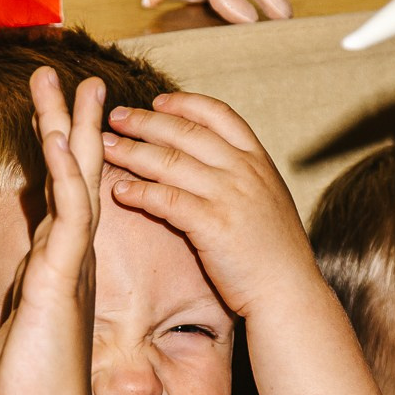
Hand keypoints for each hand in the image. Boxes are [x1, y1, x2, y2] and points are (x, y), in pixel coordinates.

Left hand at [0, 69, 106, 394]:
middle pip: (79, 172)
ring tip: (67, 83)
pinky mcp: (60, 277)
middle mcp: (71, 255)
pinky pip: (68, 214)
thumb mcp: (19, 322)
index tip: (61, 112)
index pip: (65, 191)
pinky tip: (60, 139)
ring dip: (70, 129)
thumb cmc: (28, 383)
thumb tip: (20, 277)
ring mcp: (70, 263)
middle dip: (76, 122)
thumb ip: (25, 290)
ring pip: (76, 180)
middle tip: (79, 77)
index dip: (64, 148)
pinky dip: (65, 173)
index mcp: (60, 261)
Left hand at [103, 92, 308, 318]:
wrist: (289, 292)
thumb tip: (217, 163)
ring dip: (132, 151)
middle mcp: (244, 171)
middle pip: (185, 132)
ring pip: (170, 161)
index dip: (184, 104)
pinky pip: (165, 199)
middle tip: (115, 117)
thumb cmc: (276, 254)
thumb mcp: (269, 200)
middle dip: (145, 121)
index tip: (157, 102)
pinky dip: (139, 192)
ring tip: (105, 146)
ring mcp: (228, 196)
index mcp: (258, 160)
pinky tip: (120, 191)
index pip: (218, 114)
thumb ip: (244, 176)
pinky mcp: (212, 225)